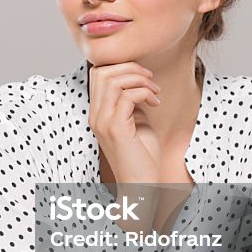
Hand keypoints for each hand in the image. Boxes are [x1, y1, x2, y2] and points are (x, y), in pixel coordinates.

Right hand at [89, 62, 163, 230]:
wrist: (141, 184)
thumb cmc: (142, 156)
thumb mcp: (136, 121)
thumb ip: (132, 102)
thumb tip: (138, 82)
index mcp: (97, 113)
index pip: (97, 74)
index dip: (121, 67)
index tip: (143, 77)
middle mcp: (95, 115)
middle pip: (102, 72)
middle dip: (130, 68)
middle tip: (150, 78)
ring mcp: (103, 122)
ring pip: (113, 81)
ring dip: (139, 79)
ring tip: (155, 91)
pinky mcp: (116, 128)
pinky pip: (127, 96)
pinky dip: (145, 92)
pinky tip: (156, 102)